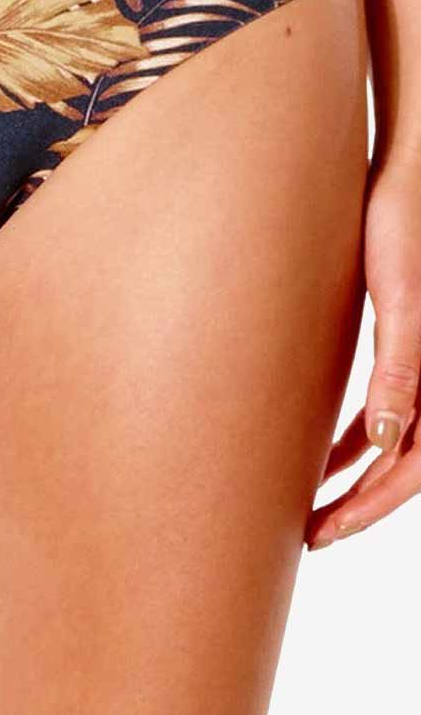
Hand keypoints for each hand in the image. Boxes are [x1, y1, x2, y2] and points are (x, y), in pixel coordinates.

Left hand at [307, 152, 420, 548]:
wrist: (399, 180)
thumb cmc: (400, 229)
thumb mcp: (398, 301)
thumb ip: (400, 370)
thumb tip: (386, 441)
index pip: (412, 465)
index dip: (370, 505)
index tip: (323, 530)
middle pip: (401, 462)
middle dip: (358, 503)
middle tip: (310, 534)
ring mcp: (419, 362)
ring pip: (389, 439)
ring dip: (352, 474)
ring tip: (305, 501)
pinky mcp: (398, 345)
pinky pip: (381, 408)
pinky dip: (352, 436)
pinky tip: (315, 449)